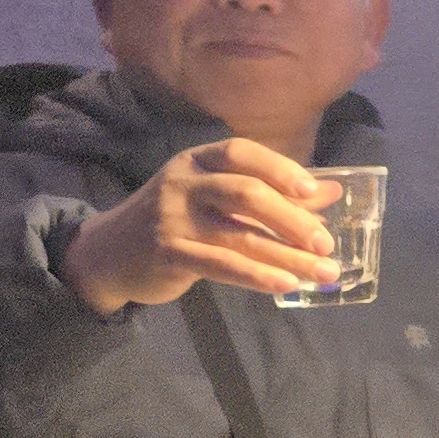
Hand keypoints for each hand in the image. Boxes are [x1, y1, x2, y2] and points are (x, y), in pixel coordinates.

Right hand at [60, 138, 341, 314]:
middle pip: (246, 193)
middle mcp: (184, 183)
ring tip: (324, 272)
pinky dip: (258, 276)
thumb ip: (270, 194)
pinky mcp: (169, 253)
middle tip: (326, 243)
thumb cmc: (175, 221)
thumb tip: (331, 192)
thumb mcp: (215, 198)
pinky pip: (221, 265)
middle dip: (292, 219)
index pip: (242, 153)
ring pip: (240, 236)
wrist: (107, 254)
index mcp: (198, 161)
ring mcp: (173, 218)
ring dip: (288, 256)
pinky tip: (287, 284)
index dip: (280, 169)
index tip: (312, 192)